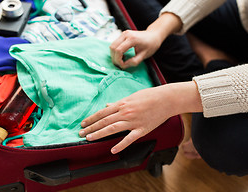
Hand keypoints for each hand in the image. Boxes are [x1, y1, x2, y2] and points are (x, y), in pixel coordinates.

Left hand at [79, 81, 202, 153]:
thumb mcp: (131, 96)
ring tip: (89, 138)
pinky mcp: (142, 129)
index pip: (102, 112)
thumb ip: (118, 103)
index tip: (83, 124)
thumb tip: (107, 105)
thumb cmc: (149, 96)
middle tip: (81, 133)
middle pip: (104, 121)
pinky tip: (113, 149)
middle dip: (91, 128)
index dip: (91, 119)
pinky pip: (129, 138)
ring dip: (99, 134)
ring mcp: (133, 121)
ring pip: (112, 129)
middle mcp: (125, 112)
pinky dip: (121, 145)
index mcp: (122, 104)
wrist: (166, 99)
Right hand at [110, 12, 182, 68]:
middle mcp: (125, 34)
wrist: (154, 35)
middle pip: (113, 48)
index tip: (122, 66)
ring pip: (112, 46)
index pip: (119, 50)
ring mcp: (123, 33)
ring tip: (121, 60)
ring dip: (114, 55)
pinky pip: (115, 44)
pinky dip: (116, 51)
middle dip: (115, 58)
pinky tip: (122, 55)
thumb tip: (123, 66)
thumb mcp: (144, 55)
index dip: (118, 60)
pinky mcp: (123, 35)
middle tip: (120, 65)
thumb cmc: (151, 45)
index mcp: (132, 39)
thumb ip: (134, 62)